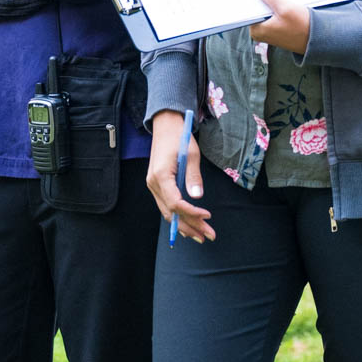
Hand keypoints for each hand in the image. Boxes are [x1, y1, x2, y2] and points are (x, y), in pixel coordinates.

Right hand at [145, 111, 213, 242]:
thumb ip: (193, 176)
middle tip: (208, 235)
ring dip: (184, 225)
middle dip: (190, 226)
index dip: (192, 212)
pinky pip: (166, 205)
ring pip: (167, 212)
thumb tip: (197, 197)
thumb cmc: (179, 137)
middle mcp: (153, 184)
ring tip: (200, 236)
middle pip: (171, 212)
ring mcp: (153, 185)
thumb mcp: (191, 154)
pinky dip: (177, 217)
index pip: (175, 203)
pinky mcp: (157, 185)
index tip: (207, 215)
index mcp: (161, 176)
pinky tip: (188, 226)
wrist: (165, 126)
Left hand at [247, 0, 311, 54]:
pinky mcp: (277, 28)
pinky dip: (277, 5)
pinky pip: (273, 12)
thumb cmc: (302, 28)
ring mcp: (269, 30)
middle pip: (257, 7)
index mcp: (256, 30)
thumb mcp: (284, 8)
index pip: (248, 7)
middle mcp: (260, 32)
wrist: (318, 39)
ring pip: (266, 8)